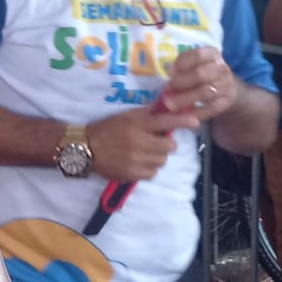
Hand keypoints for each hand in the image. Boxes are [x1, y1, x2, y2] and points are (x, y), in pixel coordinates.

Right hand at [87, 105, 201, 180]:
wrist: (85, 148)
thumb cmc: (106, 129)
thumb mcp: (125, 117)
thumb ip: (146, 114)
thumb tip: (166, 107)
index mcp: (137, 125)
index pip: (166, 122)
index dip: (183, 121)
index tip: (195, 121)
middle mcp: (139, 142)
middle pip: (169, 146)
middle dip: (165, 144)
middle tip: (156, 142)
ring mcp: (136, 160)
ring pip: (161, 161)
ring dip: (157, 157)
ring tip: (145, 153)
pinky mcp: (131, 174)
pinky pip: (152, 173)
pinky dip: (148, 169)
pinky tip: (138, 163)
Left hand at [162, 47, 237, 119]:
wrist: (223, 88)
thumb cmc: (200, 74)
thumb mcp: (192, 65)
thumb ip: (180, 68)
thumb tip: (170, 77)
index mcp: (212, 54)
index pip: (197, 55)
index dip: (181, 64)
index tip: (170, 73)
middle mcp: (222, 68)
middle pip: (201, 74)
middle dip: (181, 83)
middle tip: (167, 90)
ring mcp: (227, 84)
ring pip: (205, 92)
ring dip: (185, 99)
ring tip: (171, 104)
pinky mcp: (227, 101)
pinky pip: (211, 107)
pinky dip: (196, 112)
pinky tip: (184, 114)